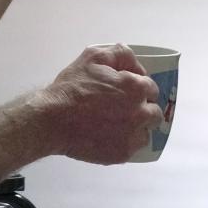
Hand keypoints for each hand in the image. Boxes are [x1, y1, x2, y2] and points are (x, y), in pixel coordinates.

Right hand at [42, 44, 161, 164]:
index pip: (152, 89)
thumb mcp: (94, 56)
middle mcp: (140, 113)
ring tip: (116, 126)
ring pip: (146, 133)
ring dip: (136, 129)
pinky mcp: (122, 154)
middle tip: (123, 110)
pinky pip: (132, 149)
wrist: (52, 119)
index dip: (140, 89)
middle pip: (154, 113)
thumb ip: (120, 54)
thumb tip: (135, 65)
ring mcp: (132, 136)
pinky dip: (124, 143)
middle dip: (143, 110)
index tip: (127, 92)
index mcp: (136, 88)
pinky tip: (108, 137)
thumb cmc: (72, 87)